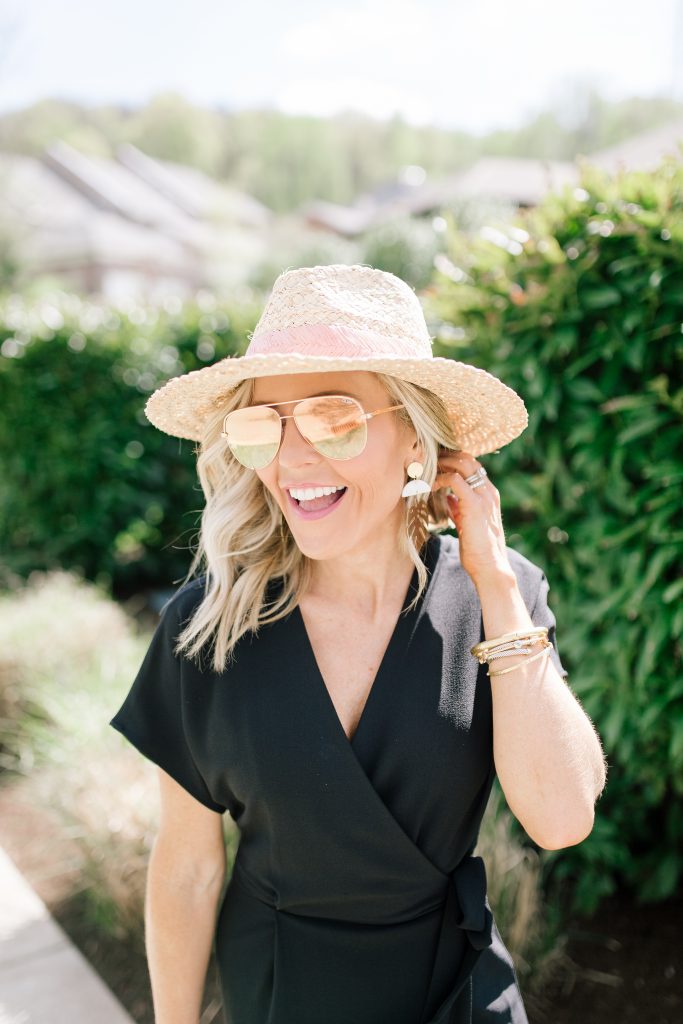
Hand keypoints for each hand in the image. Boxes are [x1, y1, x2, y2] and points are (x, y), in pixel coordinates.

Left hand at [431, 449, 513, 585]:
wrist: (490, 567)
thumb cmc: (478, 550)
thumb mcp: (468, 523)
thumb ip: (460, 508)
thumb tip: (448, 498)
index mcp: (489, 494)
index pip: (472, 465)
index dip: (452, 460)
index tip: (434, 463)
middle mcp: (489, 491)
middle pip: (468, 458)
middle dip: (446, 456)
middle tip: (426, 460)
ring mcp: (484, 496)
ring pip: (463, 463)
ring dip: (441, 463)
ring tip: (425, 469)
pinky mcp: (474, 504)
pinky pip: (454, 480)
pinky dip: (439, 479)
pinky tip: (429, 486)